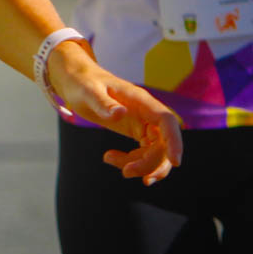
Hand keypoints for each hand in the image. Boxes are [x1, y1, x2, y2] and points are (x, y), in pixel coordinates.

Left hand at [47, 42, 183, 184]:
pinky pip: (144, 152)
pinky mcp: (137, 131)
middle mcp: (147, 113)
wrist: (77, 80)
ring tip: (114, 164)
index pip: (167, 121)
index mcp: (141, 100)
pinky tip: (110, 158)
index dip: (174, 141)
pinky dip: (133, 161)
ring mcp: (143, 123)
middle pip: (163, 143)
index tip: (175, 162)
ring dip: (142, 165)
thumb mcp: (88, 92)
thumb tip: (119, 114)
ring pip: (155, 151)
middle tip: (126, 173)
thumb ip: (103, 103)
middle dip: (151, 162)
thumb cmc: (82, 82)